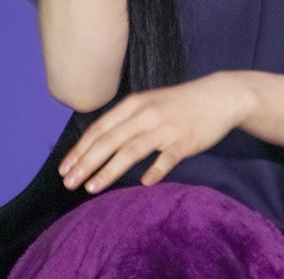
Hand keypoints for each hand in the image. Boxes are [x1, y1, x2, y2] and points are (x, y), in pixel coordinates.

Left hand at [58, 73, 253, 193]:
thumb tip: (100, 145)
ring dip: (109, 170)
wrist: (219, 96)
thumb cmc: (180, 103)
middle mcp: (146, 114)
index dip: (80, 149)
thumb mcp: (150, 103)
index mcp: (135, 104)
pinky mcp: (185, 140)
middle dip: (86, 162)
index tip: (64, 168)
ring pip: (132, 150)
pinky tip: (144, 183)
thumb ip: (127, 121)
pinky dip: (155, 169)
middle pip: (110, 140)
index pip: (100, 128)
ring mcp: (166, 127)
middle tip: (69, 183)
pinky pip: (167, 157)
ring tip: (91, 188)